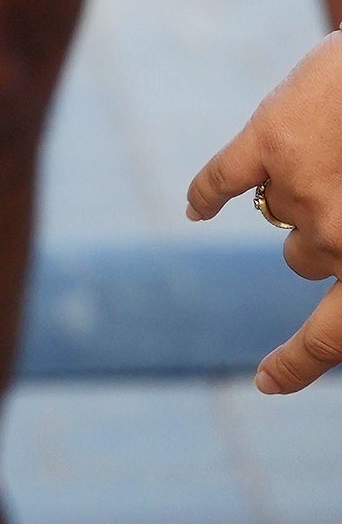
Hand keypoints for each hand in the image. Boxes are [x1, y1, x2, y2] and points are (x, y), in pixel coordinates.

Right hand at [186, 32, 341, 390]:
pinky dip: (206, 194)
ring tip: (334, 140)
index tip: (264, 383)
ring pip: (276, 210)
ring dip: (294, 188)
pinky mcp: (270, 142)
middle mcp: (337, 240)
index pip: (330, 336)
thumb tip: (330, 253)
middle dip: (320, 229)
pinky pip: (222, 178)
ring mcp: (300, 191)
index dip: (294, 363)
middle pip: (304, 254)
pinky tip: (196, 210)